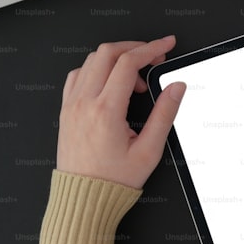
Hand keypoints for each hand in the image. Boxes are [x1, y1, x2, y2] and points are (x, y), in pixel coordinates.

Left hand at [57, 36, 186, 189]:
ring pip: (91, 61)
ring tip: (135, 82)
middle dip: (135, 48)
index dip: (151, 48)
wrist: (83, 198)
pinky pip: (78, 75)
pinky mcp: (66, 110)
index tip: (166, 46)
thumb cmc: (114, 179)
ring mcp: (71, 104)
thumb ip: (165, 114)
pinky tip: (111, 85)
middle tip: (153, 58)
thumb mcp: (149, 150)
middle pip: (107, 53)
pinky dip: (97, 70)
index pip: (128, 62)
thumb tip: (176, 88)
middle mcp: (84, 103)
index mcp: (105, 111)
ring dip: (116, 60)